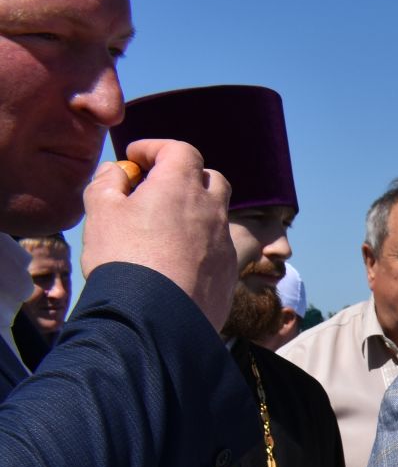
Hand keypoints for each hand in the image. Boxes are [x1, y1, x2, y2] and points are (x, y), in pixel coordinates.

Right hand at [79, 139, 236, 331]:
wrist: (153, 318)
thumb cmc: (123, 258)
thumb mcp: (100, 211)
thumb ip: (108, 182)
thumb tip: (117, 172)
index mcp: (182, 186)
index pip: (180, 150)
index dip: (155, 148)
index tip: (135, 158)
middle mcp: (212, 210)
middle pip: (209, 178)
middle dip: (185, 176)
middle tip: (156, 189)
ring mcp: (225, 243)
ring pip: (217, 215)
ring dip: (195, 211)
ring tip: (165, 225)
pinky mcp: (229, 273)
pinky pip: (218, 248)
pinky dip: (201, 244)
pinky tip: (176, 259)